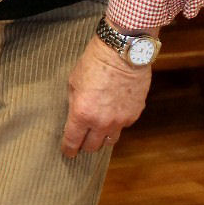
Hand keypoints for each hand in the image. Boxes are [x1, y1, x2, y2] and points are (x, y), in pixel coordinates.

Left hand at [61, 37, 151, 156]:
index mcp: (82, 114)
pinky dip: (118, 123)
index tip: (68, 152)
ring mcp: (120, 120)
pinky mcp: (134, 114)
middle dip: (85, 145)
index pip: (72, 142)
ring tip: (99, 129)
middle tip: (83, 140)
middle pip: (92, 146)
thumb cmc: (95, 62)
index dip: (69, 149)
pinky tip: (115, 112)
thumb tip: (75, 115)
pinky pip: (123, 126)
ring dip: (102, 137)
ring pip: (109, 140)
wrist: (122, 52)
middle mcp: (101, 122)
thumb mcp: (74, 82)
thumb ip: (74, 103)